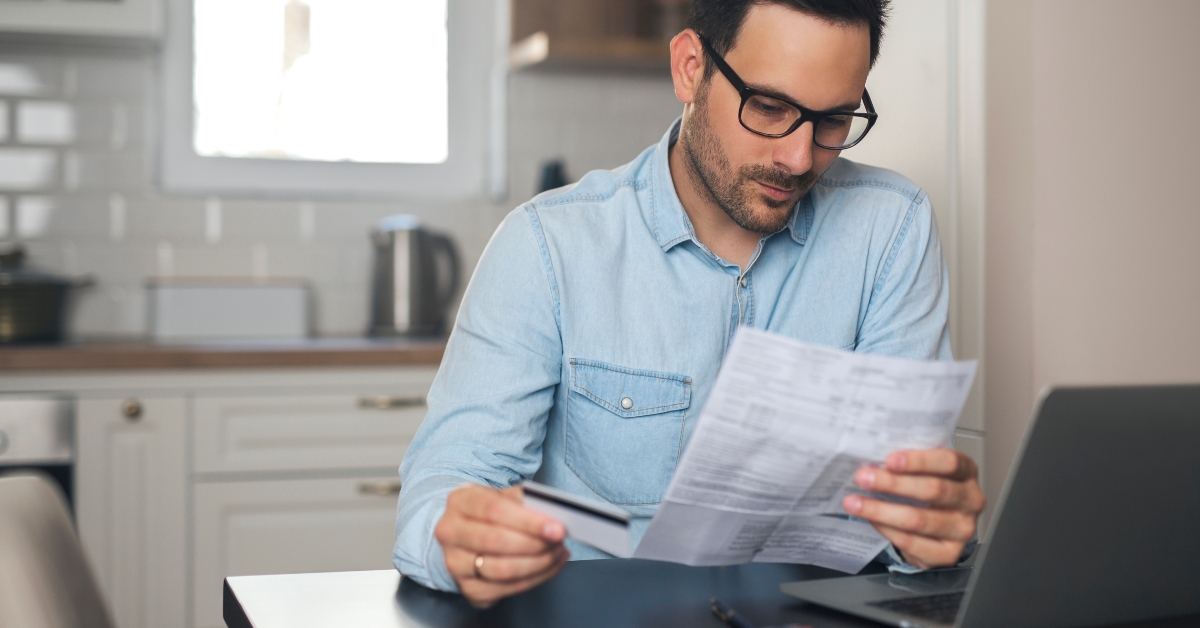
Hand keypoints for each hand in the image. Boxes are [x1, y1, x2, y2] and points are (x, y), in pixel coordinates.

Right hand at [435, 484, 569, 607]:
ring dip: (539, 563)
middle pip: (496, 541)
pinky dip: (535, 579)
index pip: (494, 510)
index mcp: (460, 502)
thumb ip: (524, 501)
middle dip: (536, 544)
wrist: (465, 533)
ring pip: (502, 570)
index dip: (528, 521)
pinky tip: (549, 566)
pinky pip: (506, 589)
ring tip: (558, 553)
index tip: (557, 528)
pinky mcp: (468, 589)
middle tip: (560, 541)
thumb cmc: (489, 513)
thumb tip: (552, 513)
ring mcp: (455, 564)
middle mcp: (450, 532)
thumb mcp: (501, 496)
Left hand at [842, 448, 985, 569]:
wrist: (938, 526)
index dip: (919, 461)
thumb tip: (870, 456)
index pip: (950, 462)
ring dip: (881, 510)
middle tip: (863, 478)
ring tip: (855, 502)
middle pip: (933, 490)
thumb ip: (907, 462)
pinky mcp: (949, 554)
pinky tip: (870, 519)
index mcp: (967, 472)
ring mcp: (963, 529)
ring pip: (918, 519)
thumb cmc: (928, 490)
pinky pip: (912, 542)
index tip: (889, 460)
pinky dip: (886, 529)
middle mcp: (971, 500)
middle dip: (893, 484)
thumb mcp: (925, 470)